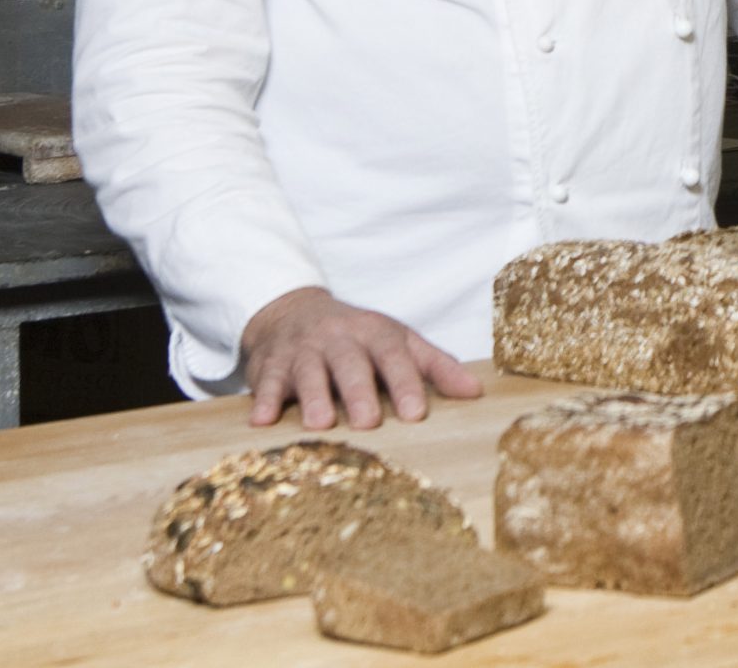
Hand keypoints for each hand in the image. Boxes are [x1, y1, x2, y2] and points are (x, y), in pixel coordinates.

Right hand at [238, 287, 483, 428]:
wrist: (294, 311)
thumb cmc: (357, 337)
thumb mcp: (399, 341)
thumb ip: (436, 366)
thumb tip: (476, 393)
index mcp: (376, 333)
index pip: (394, 356)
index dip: (406, 383)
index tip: (416, 413)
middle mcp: (340, 339)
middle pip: (351, 364)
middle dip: (359, 392)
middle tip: (369, 423)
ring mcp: (304, 350)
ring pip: (309, 371)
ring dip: (313, 397)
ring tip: (321, 425)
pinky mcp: (271, 364)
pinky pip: (267, 381)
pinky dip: (264, 400)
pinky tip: (262, 422)